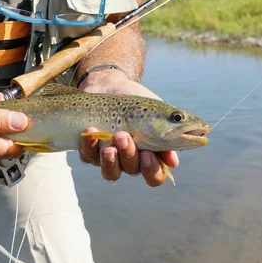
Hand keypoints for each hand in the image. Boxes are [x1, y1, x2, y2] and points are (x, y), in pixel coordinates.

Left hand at [78, 69, 179, 186]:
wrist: (111, 86)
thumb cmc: (138, 102)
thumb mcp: (158, 113)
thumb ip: (169, 134)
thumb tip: (173, 161)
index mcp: (150, 155)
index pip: (155, 176)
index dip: (153, 171)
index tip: (148, 154)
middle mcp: (130, 161)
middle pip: (132, 171)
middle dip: (129, 154)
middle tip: (124, 136)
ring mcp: (110, 159)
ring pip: (111, 172)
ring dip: (110, 157)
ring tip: (111, 136)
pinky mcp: (90, 152)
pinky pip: (88, 156)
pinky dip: (89, 144)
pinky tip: (91, 129)